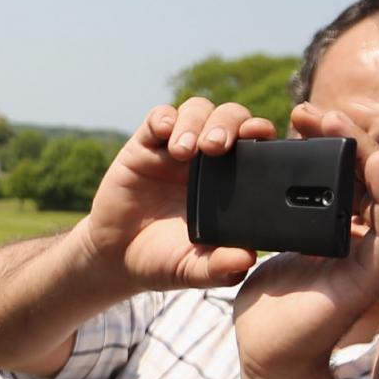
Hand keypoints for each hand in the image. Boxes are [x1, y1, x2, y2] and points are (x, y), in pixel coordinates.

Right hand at [79, 96, 278, 290]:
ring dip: (195, 122)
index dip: (261, 132)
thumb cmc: (164, 259)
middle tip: (215, 147)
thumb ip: (220, 266)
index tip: (260, 136)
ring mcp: (175, 149)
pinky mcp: (144, 146)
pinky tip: (164, 134)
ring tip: (183, 151)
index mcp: (231, 181)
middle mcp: (208, 159)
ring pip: (197, 110)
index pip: (255, 143)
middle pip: (229, 116)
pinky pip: (159, 117)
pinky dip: (164, 118)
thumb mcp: (194, 268)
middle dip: (227, 123)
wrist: (117, 258)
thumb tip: (246, 259)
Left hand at [232, 107, 378, 376]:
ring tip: (340, 124)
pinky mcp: (375, 274)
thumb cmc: (270, 305)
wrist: (268, 355)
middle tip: (310, 111)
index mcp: (342, 224)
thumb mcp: (268, 245)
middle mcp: (365, 234)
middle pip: (370, 171)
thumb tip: (262, 173)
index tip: (298, 116)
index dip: (329, 137)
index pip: (347, 169)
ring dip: (367, 151)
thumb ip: (274, 214)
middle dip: (345, 135)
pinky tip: (375, 164)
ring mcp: (374, 253)